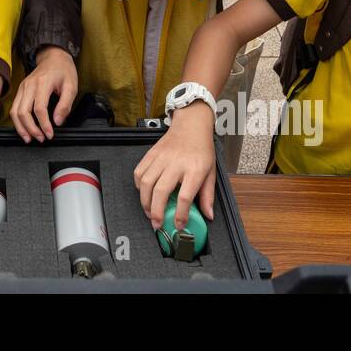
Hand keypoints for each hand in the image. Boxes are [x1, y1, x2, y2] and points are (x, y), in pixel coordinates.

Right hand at [10, 46, 77, 142]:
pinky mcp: (20, 90)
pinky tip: (24, 129)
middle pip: (23, 111)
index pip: (39, 108)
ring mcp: (23, 87)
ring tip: (29, 138)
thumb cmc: (63, 70)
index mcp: (43, 83)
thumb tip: (58, 122)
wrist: (53, 57)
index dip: (44, 124)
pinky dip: (18, 121)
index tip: (50, 134)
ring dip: (21, 127)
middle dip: (31, 129)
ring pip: (15, 111)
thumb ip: (65, 105)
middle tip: (40, 138)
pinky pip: (15, 108)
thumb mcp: (72, 86)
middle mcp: (29, 85)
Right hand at [134, 102, 216, 228]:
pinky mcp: (151, 153)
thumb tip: (208, 215)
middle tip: (157, 223)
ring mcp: (162, 157)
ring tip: (149, 212)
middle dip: (157, 211)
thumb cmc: (202, 149)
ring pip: (146, 182)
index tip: (179, 224)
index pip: (185, 197)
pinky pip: (139, 172)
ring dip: (145, 201)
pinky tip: (144, 193)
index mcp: (195, 169)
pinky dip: (138, 186)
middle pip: (161, 191)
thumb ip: (208, 195)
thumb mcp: (211, 172)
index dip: (180, 214)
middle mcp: (177, 163)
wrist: (191, 125)